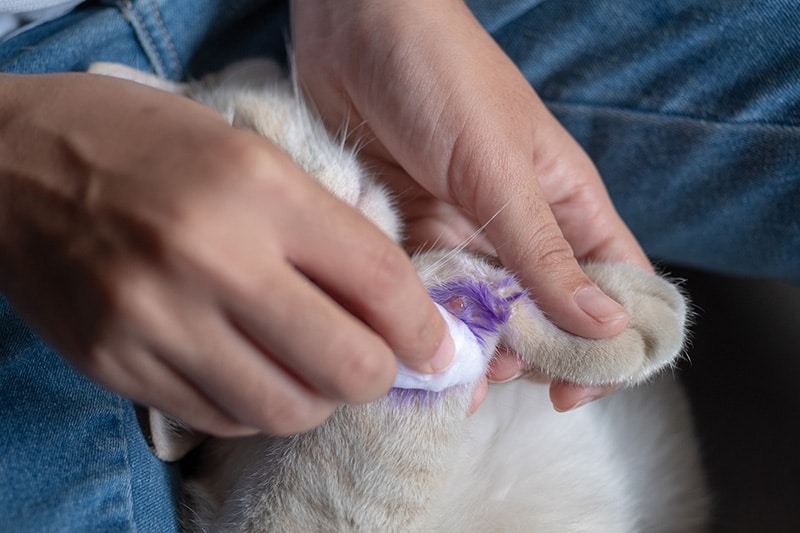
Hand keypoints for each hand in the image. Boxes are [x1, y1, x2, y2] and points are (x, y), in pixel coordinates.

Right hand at [0, 72, 452, 435]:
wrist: (10, 163)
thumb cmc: (142, 144)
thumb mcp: (249, 153)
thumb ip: (324, 227)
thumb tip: (391, 305)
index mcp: (257, 189)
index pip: (379, 281)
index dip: (423, 326)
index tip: (435, 346)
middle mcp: (210, 260)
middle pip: (346, 366)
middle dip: (379, 374)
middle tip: (374, 360)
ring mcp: (157, 321)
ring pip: (286, 409)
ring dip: (317, 397)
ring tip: (309, 365)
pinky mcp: (116, 364)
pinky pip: (220, 416)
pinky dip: (255, 402)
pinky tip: (250, 368)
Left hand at [290, 0, 652, 409]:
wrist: (355, 24)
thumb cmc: (442, 77)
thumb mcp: (499, 169)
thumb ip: (544, 252)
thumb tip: (606, 328)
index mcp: (563, 203)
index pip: (611, 284)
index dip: (607, 342)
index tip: (576, 387)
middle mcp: (517, 224)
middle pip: (540, 311)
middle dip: (523, 354)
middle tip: (491, 377)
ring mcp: (461, 229)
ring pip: (477, 310)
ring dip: (466, 347)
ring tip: (445, 372)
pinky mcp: (409, 229)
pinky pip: (422, 291)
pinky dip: (416, 320)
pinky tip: (404, 344)